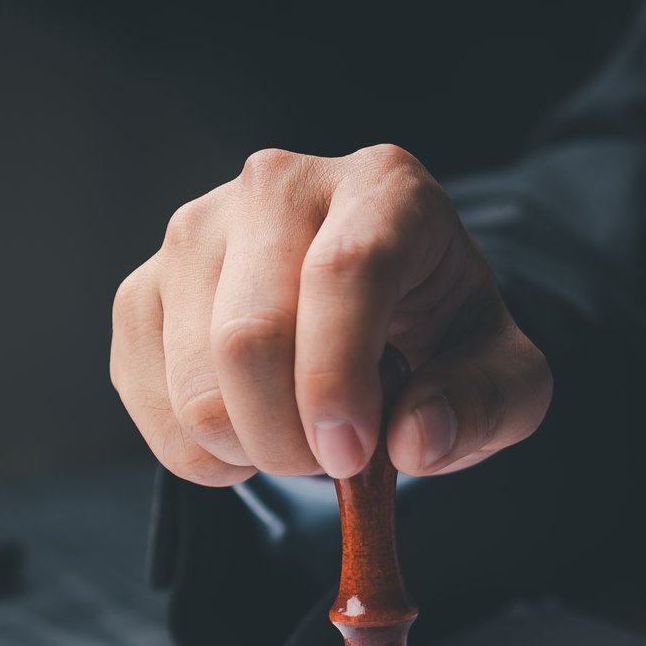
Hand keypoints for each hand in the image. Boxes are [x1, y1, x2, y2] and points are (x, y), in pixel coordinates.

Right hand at [109, 145, 552, 484]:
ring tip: (295, 436)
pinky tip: (247, 427)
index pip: (343, 272)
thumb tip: (414, 440)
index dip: (339, 378)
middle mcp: (275, 186)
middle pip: (250, 338)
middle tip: (335, 460)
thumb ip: (487, 404)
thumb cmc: (435, 332)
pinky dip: (202, 453)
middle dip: (292, 437)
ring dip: (250, 450)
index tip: (352, 455)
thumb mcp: (504, 371)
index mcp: (382, 187)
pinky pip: (151, 404)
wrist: (367, 309)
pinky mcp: (142, 287)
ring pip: (194, 385)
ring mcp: (195, 233)